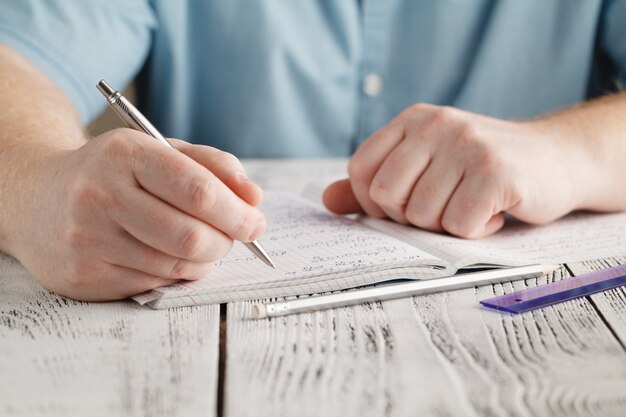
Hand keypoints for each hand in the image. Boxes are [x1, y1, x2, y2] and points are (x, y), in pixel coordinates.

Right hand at [9, 129, 264, 300]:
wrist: (36, 197)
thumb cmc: (114, 173)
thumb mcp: (160, 151)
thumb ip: (213, 166)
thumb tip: (254, 199)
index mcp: (126, 154)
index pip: (197, 190)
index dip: (236, 213)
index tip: (256, 223)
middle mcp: (101, 195)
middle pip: (191, 236)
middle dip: (226, 242)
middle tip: (233, 238)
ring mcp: (88, 238)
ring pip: (176, 266)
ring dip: (204, 260)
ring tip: (202, 244)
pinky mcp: (84, 275)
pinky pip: (154, 284)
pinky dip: (176, 274)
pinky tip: (168, 256)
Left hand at [324, 103, 588, 237]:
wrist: (558, 159)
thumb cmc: (483, 169)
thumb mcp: (427, 165)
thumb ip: (376, 182)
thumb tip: (327, 201)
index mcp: (413, 119)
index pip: (360, 170)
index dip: (374, 203)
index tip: (402, 208)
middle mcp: (437, 124)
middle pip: (386, 196)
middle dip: (409, 218)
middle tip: (441, 209)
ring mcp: (468, 145)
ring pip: (422, 215)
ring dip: (445, 225)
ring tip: (471, 206)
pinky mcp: (496, 172)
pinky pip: (459, 225)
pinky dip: (474, 231)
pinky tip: (493, 213)